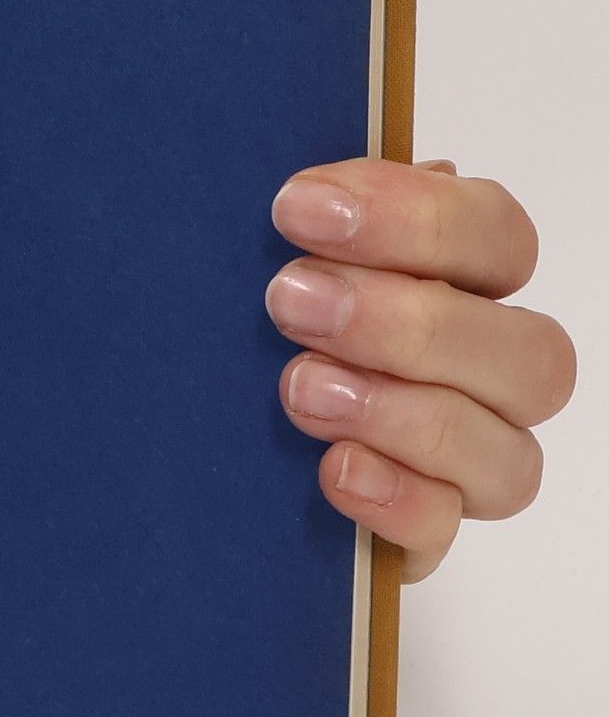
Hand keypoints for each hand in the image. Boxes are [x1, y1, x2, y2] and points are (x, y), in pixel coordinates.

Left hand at [267, 158, 574, 581]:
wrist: (185, 445)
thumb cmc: (240, 327)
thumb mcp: (251, 258)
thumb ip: (306, 221)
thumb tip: (322, 183)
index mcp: (460, 284)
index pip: (496, 236)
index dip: (415, 217)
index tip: (297, 206)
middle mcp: (484, 374)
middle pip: (531, 353)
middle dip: (408, 322)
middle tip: (288, 301)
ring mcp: (464, 463)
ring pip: (507, 452)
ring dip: (402, 413)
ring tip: (300, 388)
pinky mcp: (417, 532)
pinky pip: (445, 529)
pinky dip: (395, 497)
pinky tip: (333, 468)